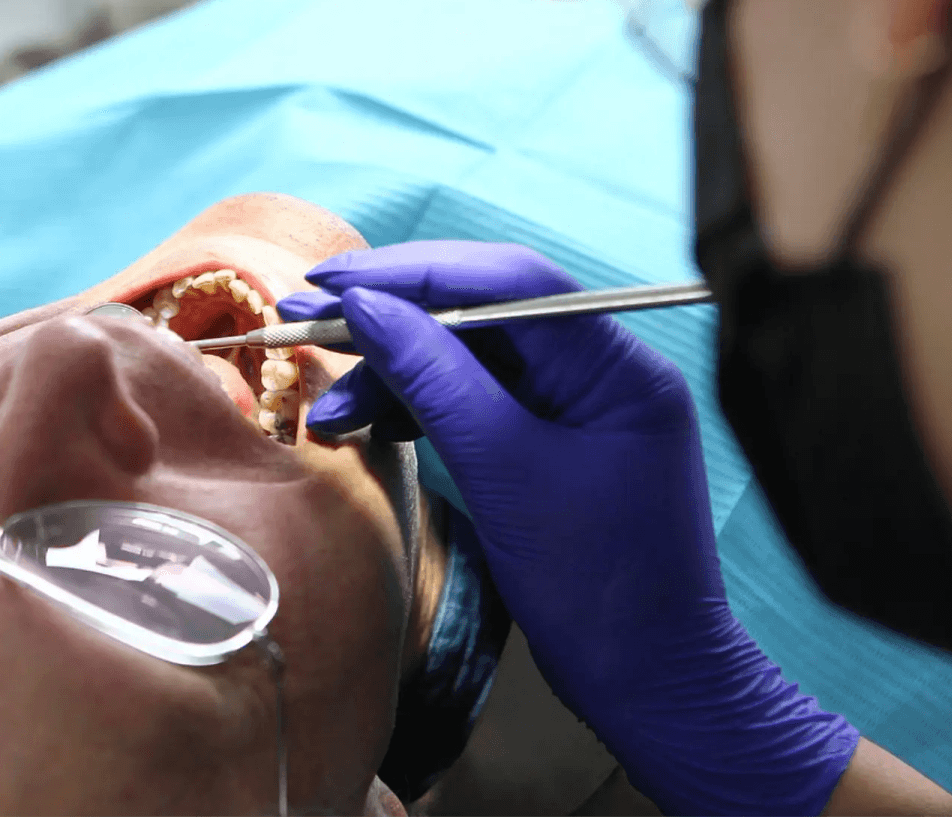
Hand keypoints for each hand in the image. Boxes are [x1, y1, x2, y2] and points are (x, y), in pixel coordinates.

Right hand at [278, 242, 858, 814]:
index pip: (507, 281)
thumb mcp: (504, 469)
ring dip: (393, 374)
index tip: (334, 281)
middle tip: (305, 320)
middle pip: (481, 312)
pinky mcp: (547, 442)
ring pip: (467, 358)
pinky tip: (368, 424)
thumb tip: (367, 307)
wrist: (646, 679)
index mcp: (615, 365)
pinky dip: (416, 408)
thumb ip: (435, 377)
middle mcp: (599, 370)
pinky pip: (472, 401)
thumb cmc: (595, 585)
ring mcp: (574, 406)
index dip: (413, 273)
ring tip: (329, 410)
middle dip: (390, 318)